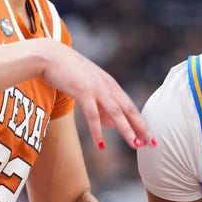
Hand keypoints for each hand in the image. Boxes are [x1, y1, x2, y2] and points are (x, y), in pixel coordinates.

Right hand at [34, 39, 153, 149]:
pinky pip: (92, 115)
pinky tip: (102, 145)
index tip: (151, 137)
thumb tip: (112, 125)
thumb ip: (102, 106)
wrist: (49, 56)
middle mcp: (107, 86)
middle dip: (142, 128)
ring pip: (116, 113)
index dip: (141, 123)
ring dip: (126, 130)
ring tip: (135, 145)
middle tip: (153, 143)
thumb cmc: (67, 72)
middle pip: (129, 110)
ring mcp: (96, 88)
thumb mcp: (89, 88)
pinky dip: (98, 131)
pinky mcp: (82, 91)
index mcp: (110, 85)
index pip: (130, 107)